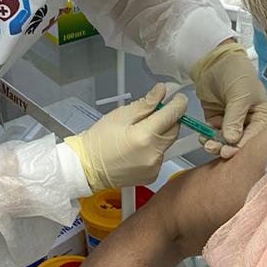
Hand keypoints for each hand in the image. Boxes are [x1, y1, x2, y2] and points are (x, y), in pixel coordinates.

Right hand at [63, 84, 186, 190]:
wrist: (88, 167)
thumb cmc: (99, 141)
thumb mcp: (121, 115)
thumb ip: (146, 104)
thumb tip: (161, 92)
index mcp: (145, 136)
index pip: (172, 116)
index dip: (178, 104)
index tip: (178, 98)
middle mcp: (153, 154)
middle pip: (174, 130)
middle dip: (169, 119)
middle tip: (156, 113)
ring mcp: (154, 167)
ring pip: (167, 143)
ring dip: (161, 135)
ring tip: (140, 133)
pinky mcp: (152, 175)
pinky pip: (161, 156)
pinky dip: (155, 149)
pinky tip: (139, 147)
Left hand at [189, 42, 266, 157]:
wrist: (215, 60)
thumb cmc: (236, 73)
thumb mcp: (239, 95)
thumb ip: (235, 118)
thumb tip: (231, 140)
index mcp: (263, 117)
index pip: (255, 137)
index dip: (241, 146)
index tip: (228, 151)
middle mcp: (250, 123)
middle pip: (240, 143)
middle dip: (227, 148)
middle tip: (216, 149)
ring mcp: (232, 123)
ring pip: (225, 143)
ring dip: (216, 145)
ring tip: (208, 143)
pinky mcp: (217, 121)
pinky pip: (213, 135)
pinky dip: (208, 138)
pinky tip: (203, 137)